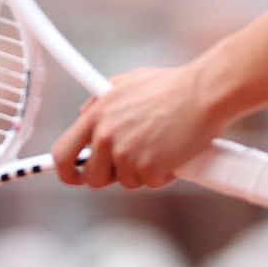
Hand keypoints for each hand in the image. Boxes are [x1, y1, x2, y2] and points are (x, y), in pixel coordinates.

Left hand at [51, 66, 225, 189]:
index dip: (66, 171)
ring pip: (126, 182)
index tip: (76, 176)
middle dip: (112, 176)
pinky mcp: (148, 168)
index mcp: (96, 114)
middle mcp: (105, 135)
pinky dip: (165, 174)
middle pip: (94, 178)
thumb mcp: (127, 82)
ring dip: (142, 172)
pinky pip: (151, 183)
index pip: (62, 153)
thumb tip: (85, 114)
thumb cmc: (173, 85)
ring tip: (161, 147)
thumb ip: (101, 101)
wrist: (205, 92)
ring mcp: (126, 153)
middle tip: (132, 164)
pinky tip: (175, 153)